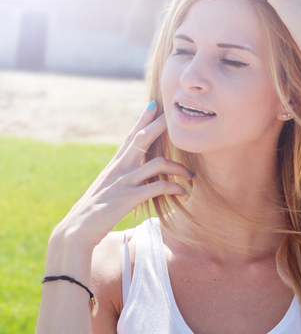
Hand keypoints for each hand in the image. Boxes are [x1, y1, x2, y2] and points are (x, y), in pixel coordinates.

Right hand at [53, 105, 191, 249]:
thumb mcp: (107, 188)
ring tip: (189, 174)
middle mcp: (120, 169)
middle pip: (142, 139)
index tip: (153, 104)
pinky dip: (172, 187)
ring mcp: (125, 182)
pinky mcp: (130, 198)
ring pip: (157, 163)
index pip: (130, 136)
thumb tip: (134, 174)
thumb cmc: (94, 211)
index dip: (142, 120)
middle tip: (174, 115)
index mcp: (115, 165)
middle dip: (159, 125)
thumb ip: (121, 178)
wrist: (78, 229)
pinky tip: (181, 191)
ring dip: (178, 167)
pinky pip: (158, 187)